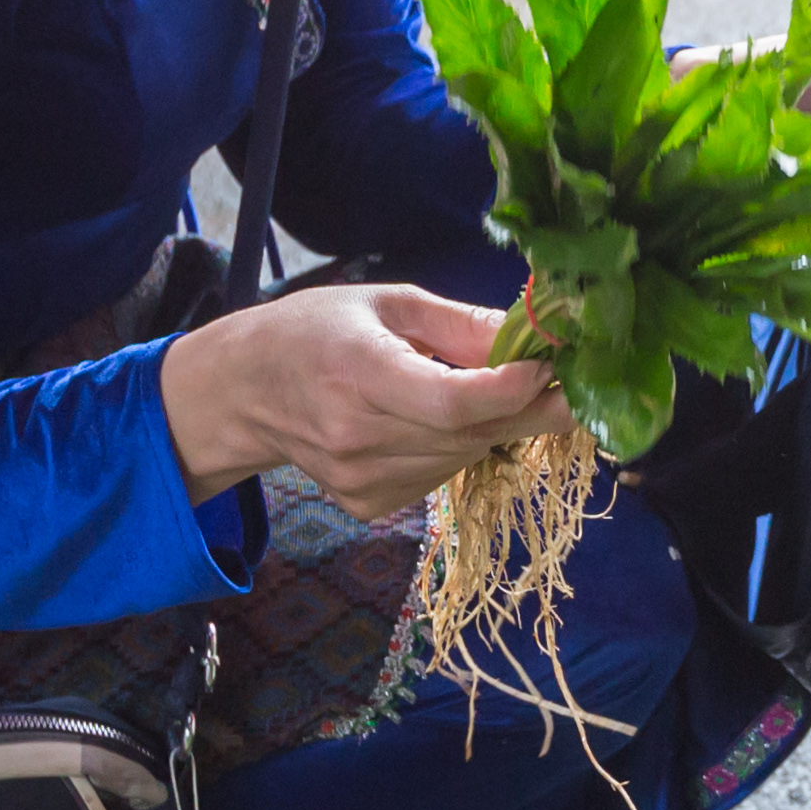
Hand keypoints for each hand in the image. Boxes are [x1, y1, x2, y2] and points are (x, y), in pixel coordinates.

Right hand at [161, 280, 571, 518]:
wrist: (246, 391)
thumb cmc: (318, 331)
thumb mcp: (386, 304)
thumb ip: (460, 324)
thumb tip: (533, 335)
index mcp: (359, 374)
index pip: (451, 404)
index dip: (512, 390)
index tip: (553, 367)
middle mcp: (358, 437)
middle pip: (471, 433)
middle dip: (527, 405)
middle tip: (564, 375)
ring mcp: (361, 480)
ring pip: (465, 456)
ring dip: (492, 424)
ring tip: (480, 387)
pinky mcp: (367, 505)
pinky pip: (441, 476)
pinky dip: (456, 447)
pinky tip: (429, 421)